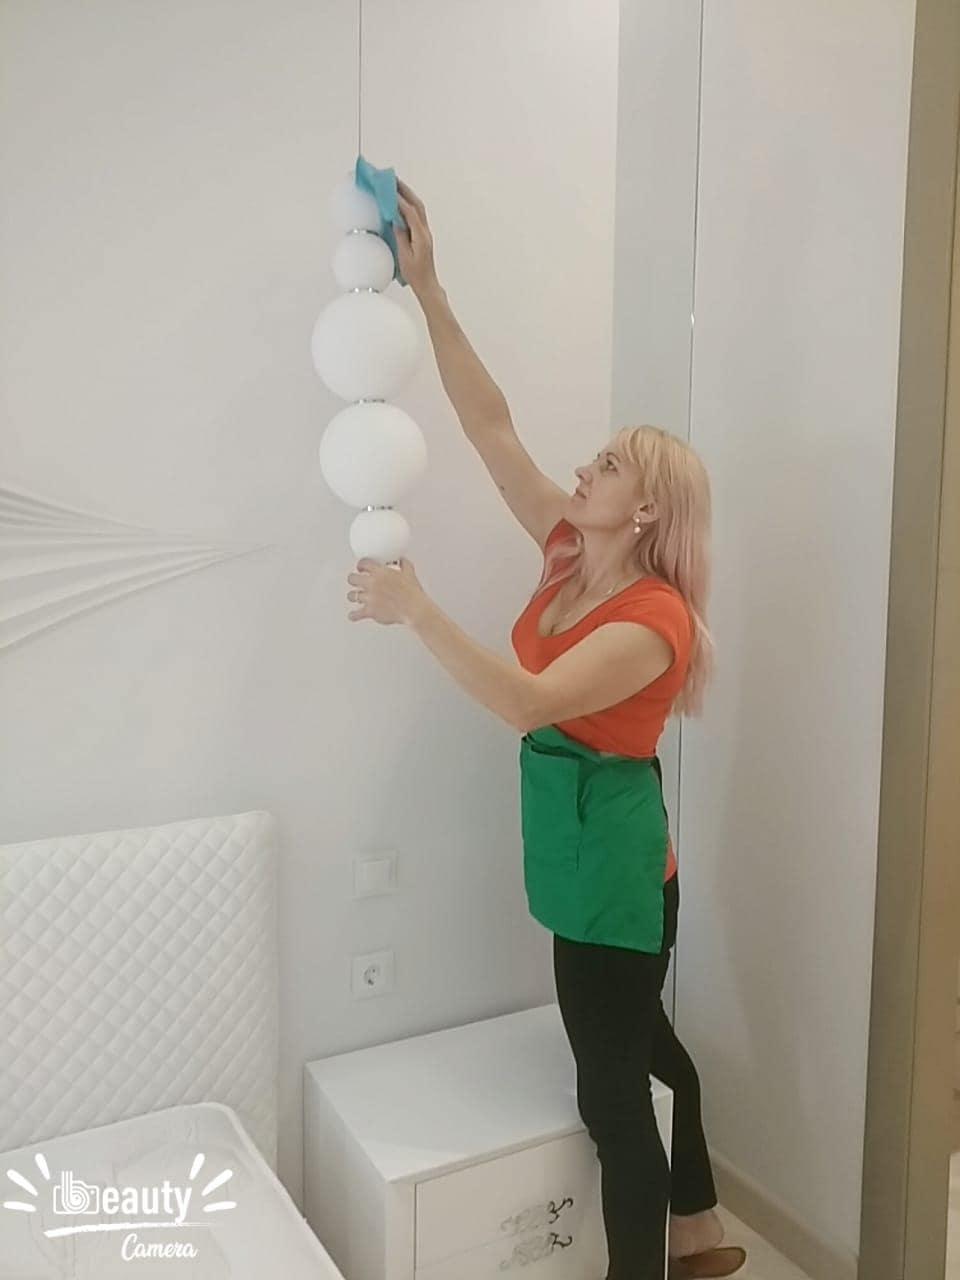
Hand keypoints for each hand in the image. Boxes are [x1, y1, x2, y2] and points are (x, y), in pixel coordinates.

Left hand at [346, 557, 427, 626]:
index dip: (360, 565)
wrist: (413, 609)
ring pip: (351, 595)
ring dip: (353, 596)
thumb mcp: (410, 573)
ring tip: (355, 596)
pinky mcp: (370, 611)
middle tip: (355, 580)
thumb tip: (402, 560)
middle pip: (352, 578)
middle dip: (353, 579)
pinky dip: (353, 615)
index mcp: (380, 572)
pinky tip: (353, 615)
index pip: (363, 563)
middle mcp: (372, 583)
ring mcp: (369, 598)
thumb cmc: (412, 593)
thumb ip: (404, 564)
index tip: (361, 567)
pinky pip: (356, 614)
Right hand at [395, 178, 438, 297]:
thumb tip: (396, 220)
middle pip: (416, 204)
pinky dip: (408, 204)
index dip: (399, 200)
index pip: (410, 212)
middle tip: (392, 178)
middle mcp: (425, 231)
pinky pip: (416, 215)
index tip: (388, 189)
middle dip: (405, 190)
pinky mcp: (422, 235)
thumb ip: (401, 236)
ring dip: (407, 194)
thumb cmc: (416, 275)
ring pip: (418, 208)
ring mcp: (425, 232)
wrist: (427, 284)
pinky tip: (400, 202)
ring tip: (395, 184)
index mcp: (421, 236)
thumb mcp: (404, 256)